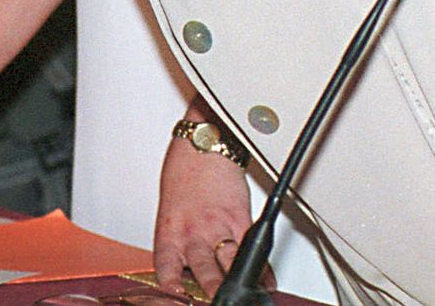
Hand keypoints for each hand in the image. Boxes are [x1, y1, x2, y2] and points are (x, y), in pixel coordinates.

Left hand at [153, 134, 270, 295]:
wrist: (202, 145)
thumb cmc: (184, 174)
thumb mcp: (171, 211)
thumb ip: (180, 241)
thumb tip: (188, 269)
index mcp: (171, 230)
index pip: (166, 266)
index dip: (171, 285)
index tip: (177, 296)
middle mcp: (194, 231)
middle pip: (204, 271)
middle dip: (212, 291)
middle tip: (215, 301)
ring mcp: (218, 226)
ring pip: (230, 264)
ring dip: (237, 283)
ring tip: (244, 298)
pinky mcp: (241, 218)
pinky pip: (255, 249)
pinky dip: (264, 270)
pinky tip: (268, 283)